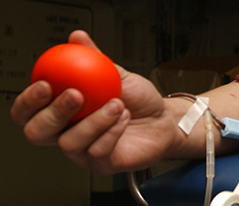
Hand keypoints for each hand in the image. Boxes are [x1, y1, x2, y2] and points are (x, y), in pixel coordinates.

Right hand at [10, 30, 178, 173]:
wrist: (163, 118)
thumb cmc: (138, 100)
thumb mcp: (117, 74)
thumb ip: (95, 59)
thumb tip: (77, 37)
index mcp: (63, 111)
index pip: (29, 111)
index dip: (28, 101)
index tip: (45, 84)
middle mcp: (68, 132)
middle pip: (37, 133)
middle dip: (53, 113)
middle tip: (76, 95)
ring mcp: (83, 151)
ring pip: (68, 143)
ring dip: (94, 120)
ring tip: (116, 104)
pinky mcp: (102, 164)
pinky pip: (97, 151)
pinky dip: (111, 131)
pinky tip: (123, 118)